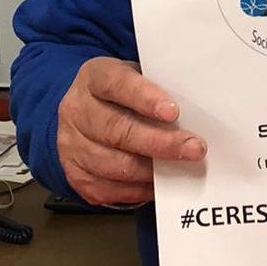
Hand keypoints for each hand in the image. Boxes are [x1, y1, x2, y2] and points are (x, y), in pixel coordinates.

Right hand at [57, 57, 205, 206]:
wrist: (84, 110)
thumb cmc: (123, 92)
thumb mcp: (138, 76)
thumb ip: (159, 87)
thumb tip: (195, 109)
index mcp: (94, 77)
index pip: (118, 84)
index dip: (146, 98)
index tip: (174, 112)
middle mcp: (77, 110)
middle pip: (117, 130)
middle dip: (160, 142)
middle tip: (193, 148)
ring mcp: (71, 144)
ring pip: (111, 164)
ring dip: (151, 170)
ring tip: (182, 169)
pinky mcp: (74, 174)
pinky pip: (105, 189)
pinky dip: (136, 189)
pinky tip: (158, 184)